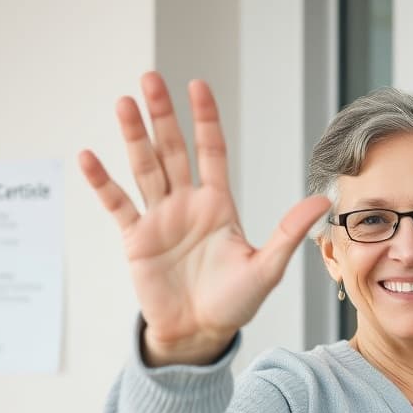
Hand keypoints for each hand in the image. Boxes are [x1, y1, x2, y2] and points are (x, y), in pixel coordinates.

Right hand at [79, 72, 330, 365]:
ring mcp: (159, 219)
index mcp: (218, 205)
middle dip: (163, 115)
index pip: (211, 152)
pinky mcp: (136, 239)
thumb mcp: (267, 267)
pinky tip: (89, 156)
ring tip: (124, 103)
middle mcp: (186, 204)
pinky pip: (117, 204)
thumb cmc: (235, 303)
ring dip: (133, 136)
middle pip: (172, 150)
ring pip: (144, 168)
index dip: (205, 120)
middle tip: (151, 78)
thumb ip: (290, 231)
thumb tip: (324, 201)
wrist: (201, 333)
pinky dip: (103, 182)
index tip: (198, 86)